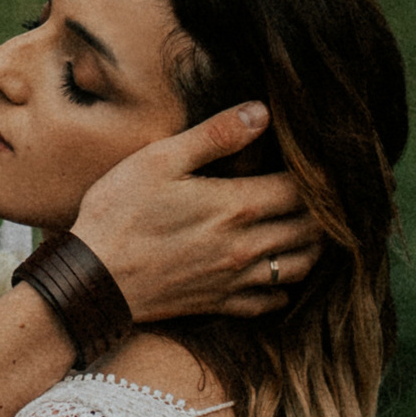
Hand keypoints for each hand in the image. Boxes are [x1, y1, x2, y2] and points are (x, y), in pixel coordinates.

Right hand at [72, 103, 319, 325]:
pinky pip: (272, 301)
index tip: (315, 163)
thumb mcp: (160, 159)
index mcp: (237, 207)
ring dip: (310, 247)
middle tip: (318, 193)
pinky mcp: (220, 304)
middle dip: (322, 211)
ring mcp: (235, 280)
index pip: (302, 192)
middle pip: (310, 231)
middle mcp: (245, 247)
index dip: (316, 177)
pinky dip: (284, 286)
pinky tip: (275, 269)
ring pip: (299, 268)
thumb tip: (262, 112)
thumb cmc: (120, 212)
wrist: (93, 278)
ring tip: (305, 227)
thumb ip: (215, 135)